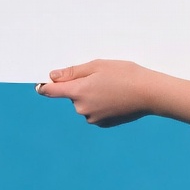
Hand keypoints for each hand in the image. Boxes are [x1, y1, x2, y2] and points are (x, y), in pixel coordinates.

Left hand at [36, 59, 153, 127]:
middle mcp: (81, 108)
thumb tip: (52, 77)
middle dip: (80, 86)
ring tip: (113, 87)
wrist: (149, 93)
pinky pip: (95, 111)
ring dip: (91, 95)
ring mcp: (92, 118)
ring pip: (84, 103)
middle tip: (101, 77)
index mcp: (78, 92)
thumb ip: (72, 72)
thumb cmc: (125, 75)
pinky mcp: (103, 123)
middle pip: (71, 95)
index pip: (51, 91)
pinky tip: (116, 97)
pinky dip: (100, 104)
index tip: (41, 84)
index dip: (44, 86)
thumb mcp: (98, 66)